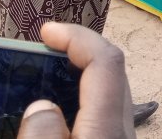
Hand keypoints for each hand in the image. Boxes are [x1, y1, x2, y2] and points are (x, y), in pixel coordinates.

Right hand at [16, 22, 133, 138]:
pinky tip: (59, 110)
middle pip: (110, 71)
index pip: (105, 61)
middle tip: (45, 49)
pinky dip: (82, 99)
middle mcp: (121, 131)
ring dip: (82, 75)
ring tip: (48, 75)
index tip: (47, 32)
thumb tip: (40, 106)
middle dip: (80, 49)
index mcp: (106, 129)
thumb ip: (42, 136)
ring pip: (109, 93)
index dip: (77, 37)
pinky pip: (103, 113)